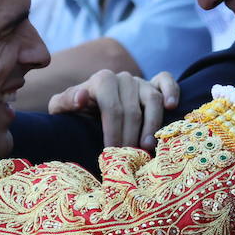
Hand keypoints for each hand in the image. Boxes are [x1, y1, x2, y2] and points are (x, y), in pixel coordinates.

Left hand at [48, 69, 179, 149]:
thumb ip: (64, 102)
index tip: (112, 152)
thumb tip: (81, 97)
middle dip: (130, 136)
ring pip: (152, 100)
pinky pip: (167, 81)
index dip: (113, 131)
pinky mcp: (155, 84)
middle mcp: (123, 78)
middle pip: (132, 109)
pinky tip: (171, 106)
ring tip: (146, 146)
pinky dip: (172, 91)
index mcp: (102, 80)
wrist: (90, 105)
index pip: (112, 106)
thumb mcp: (62, 108)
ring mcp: (140, 80)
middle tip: (128, 157)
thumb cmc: (77, 111)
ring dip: (151, 125)